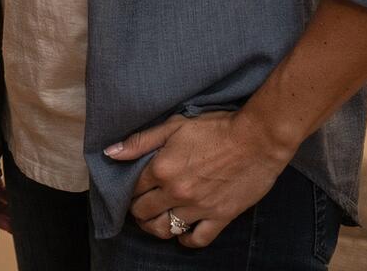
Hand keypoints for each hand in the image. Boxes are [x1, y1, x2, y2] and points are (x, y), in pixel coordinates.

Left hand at [106, 110, 287, 246]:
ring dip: (155, 227)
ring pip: (166, 229)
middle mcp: (176, 192)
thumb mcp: (173, 126)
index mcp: (162, 168)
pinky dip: (187, 241)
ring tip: (154, 221)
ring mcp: (198, 208)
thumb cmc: (214, 128)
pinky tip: (182, 235)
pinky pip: (198, 240)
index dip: (126, 190)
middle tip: (138, 206)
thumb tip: (110, 153)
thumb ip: (140, 141)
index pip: (132, 189)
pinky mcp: (220, 218)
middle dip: (137, 210)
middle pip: (145, 212)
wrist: (256, 140)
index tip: (128, 190)